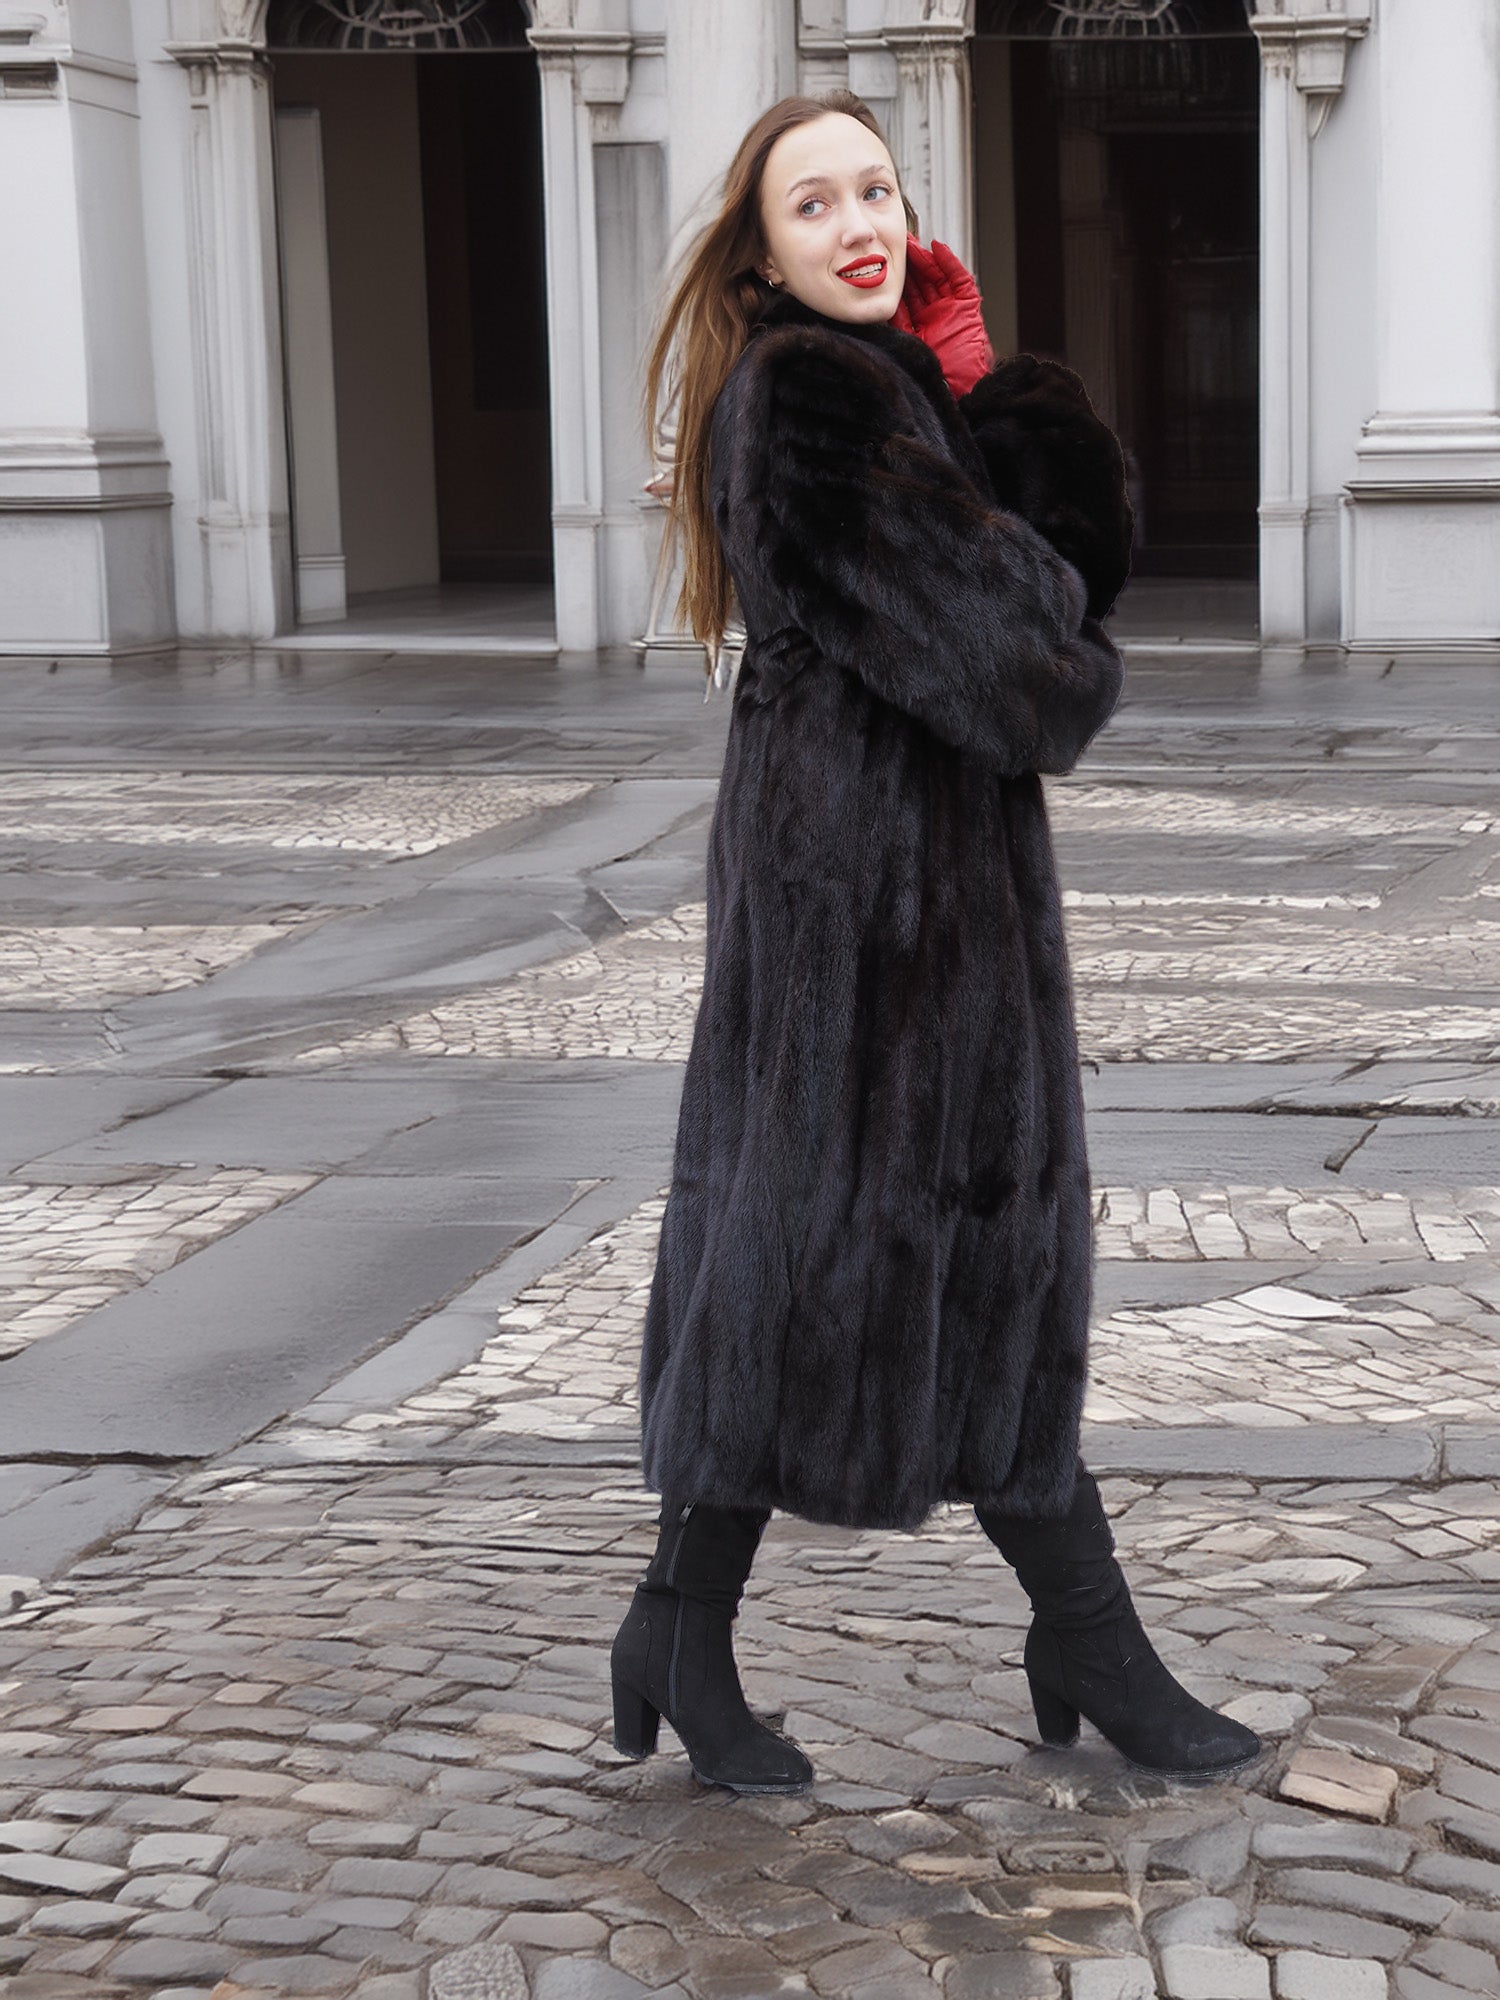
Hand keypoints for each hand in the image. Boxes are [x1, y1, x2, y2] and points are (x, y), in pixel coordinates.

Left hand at [892, 236, 994, 397]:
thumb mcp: (907, 346)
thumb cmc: (934, 378)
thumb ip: (897, 323)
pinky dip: (949, 263)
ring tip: (912, 243)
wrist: (960, 389)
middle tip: (896, 243)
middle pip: (921, 283)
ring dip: (925, 258)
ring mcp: (952, 310)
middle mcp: (936, 316)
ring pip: (937, 277)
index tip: (882, 262)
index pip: (907, 296)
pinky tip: (937, 248)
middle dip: (909, 263)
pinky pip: (959, 280)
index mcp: (920, 327)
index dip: (896, 279)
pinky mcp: (968, 308)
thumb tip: (877, 307)